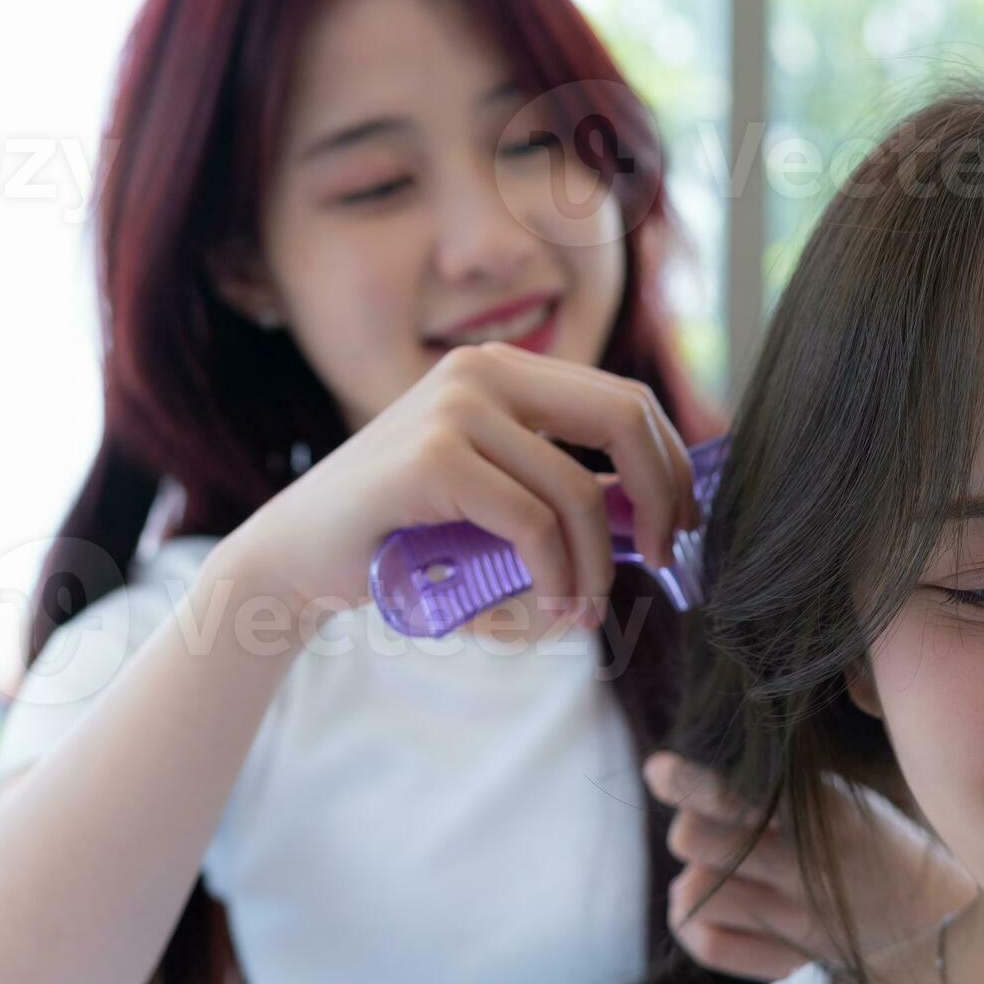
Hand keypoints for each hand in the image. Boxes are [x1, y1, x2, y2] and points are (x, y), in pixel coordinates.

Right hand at [229, 341, 700, 629]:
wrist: (298, 560)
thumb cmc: (405, 541)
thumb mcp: (498, 506)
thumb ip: (564, 496)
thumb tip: (659, 518)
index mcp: (504, 371)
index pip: (625, 400)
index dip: (673, 463)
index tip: (685, 523)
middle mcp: (482, 372)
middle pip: (624, 419)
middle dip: (664, 495)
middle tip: (668, 557)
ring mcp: (455, 409)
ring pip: (578, 492)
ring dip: (597, 567)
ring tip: (584, 612)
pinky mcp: (432, 458)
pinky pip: (532, 523)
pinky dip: (557, 575)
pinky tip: (556, 608)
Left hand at [642, 751, 975, 980]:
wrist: (944, 922)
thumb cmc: (878, 842)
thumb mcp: (847, 798)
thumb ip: (780, 786)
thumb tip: (692, 779)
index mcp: (828, 816)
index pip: (743, 796)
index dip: (692, 782)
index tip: (658, 770)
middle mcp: (807, 870)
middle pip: (696, 840)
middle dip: (689, 824)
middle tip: (707, 824)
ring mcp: (795, 921)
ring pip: (694, 890)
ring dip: (694, 874)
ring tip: (717, 868)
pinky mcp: (790, 960)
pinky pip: (706, 943)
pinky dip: (692, 922)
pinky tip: (710, 906)